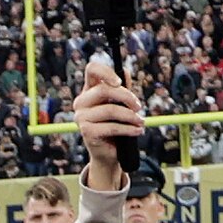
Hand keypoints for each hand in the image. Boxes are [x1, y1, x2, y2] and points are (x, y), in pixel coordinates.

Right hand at [71, 58, 146, 184]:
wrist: (109, 152)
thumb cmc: (115, 125)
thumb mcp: (120, 105)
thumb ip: (122, 89)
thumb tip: (125, 71)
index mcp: (89, 90)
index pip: (91, 70)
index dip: (105, 72)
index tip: (120, 81)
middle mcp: (81, 102)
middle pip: (103, 89)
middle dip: (126, 97)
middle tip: (139, 106)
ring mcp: (81, 117)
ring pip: (110, 110)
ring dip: (130, 116)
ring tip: (141, 122)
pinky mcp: (86, 132)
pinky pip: (112, 127)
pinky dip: (129, 129)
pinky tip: (138, 131)